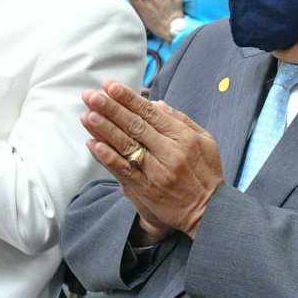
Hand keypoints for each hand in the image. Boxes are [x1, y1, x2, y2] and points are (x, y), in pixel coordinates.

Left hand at [80, 80, 222, 240]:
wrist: (210, 211)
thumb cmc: (207, 173)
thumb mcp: (206, 141)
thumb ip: (182, 120)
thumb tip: (157, 103)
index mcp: (184, 137)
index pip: (150, 113)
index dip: (129, 98)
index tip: (111, 86)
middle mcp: (170, 152)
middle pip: (135, 126)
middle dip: (111, 109)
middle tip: (92, 95)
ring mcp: (157, 172)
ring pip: (126, 146)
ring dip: (104, 129)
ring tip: (88, 114)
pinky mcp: (147, 189)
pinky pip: (124, 170)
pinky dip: (107, 157)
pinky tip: (93, 144)